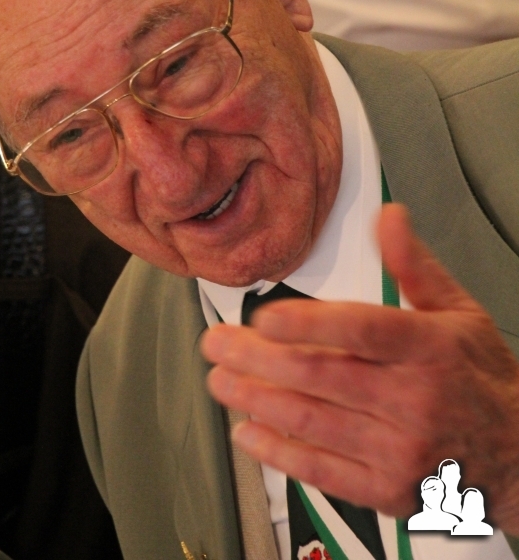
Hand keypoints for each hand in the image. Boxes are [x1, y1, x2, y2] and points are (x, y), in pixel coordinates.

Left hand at [201, 204, 518, 530]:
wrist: (517, 454)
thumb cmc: (479, 379)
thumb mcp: (457, 310)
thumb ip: (413, 264)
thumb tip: (388, 217)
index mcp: (427, 348)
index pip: (361, 330)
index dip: (308, 323)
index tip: (264, 316)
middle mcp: (412, 399)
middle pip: (322, 375)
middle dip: (258, 358)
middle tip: (218, 342)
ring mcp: (398, 449)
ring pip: (314, 422)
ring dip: (257, 400)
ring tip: (221, 380)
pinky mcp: (387, 489)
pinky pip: (323, 472)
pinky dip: (280, 453)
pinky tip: (249, 432)